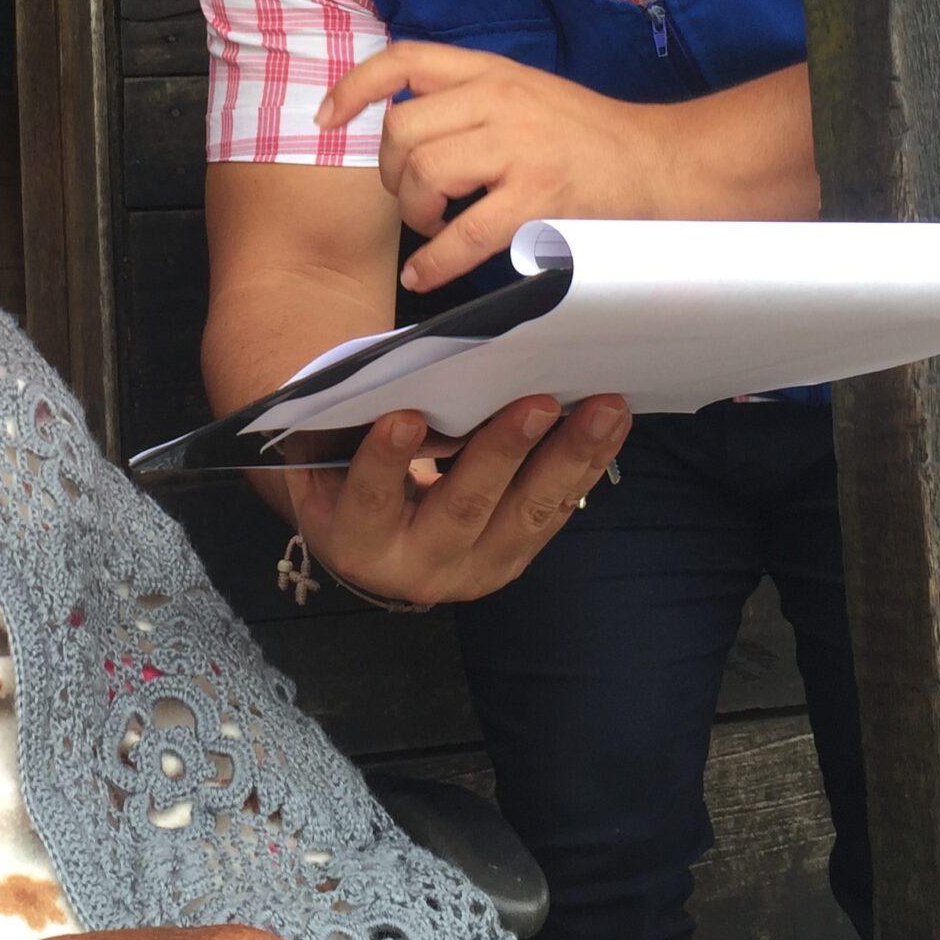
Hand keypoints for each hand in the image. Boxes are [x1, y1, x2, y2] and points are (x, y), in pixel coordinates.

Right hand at [288, 395, 630, 606]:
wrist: (372, 543)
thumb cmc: (344, 475)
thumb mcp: (329, 457)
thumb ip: (354, 424)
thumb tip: (401, 369)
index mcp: (356, 540)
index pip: (370, 501)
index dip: (385, 462)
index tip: (405, 416)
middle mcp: (415, 568)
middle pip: (462, 509)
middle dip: (503, 452)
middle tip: (537, 402)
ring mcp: (472, 570)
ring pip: (524, 516)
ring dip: (567, 459)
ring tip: (603, 410)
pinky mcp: (512, 560)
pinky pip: (553, 513)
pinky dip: (585, 467)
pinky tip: (611, 426)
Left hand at [315, 42, 676, 293]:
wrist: (664, 165)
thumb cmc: (592, 140)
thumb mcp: (528, 95)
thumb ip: (472, 101)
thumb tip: (405, 131)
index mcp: (494, 72)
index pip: (406, 60)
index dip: (355, 87)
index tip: (328, 119)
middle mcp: (501, 100)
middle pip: (402, 129)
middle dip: (391, 173)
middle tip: (413, 198)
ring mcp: (519, 149)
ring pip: (423, 173)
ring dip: (414, 211)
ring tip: (433, 227)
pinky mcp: (538, 198)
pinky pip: (463, 234)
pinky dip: (435, 261)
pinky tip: (427, 274)